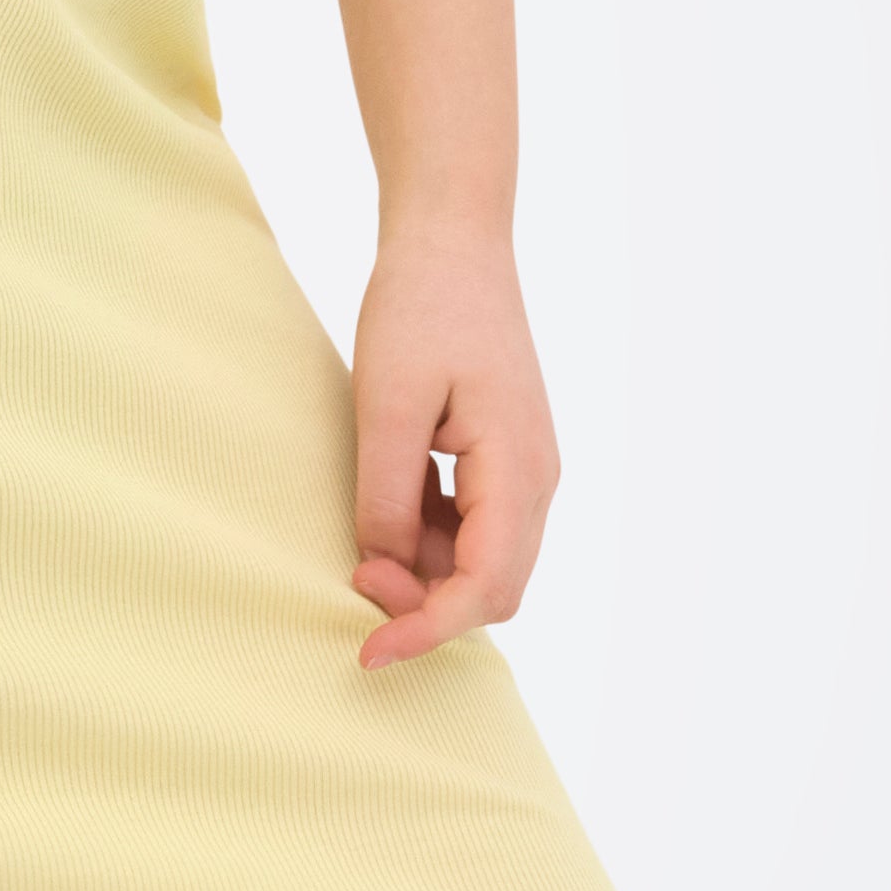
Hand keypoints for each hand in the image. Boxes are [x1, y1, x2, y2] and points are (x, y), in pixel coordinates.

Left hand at [346, 226, 558, 663]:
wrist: (453, 240)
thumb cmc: (422, 308)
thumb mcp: (388, 402)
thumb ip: (387, 494)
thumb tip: (384, 568)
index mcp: (519, 470)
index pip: (486, 588)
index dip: (427, 630)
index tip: (368, 651)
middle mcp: (536, 480)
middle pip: (493, 589)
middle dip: (424, 605)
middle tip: (353, 573)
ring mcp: (525, 471)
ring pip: (480, 563)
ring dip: (421, 573)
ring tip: (362, 537)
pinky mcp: (503, 460)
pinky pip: (470, 529)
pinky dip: (425, 540)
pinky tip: (383, 510)